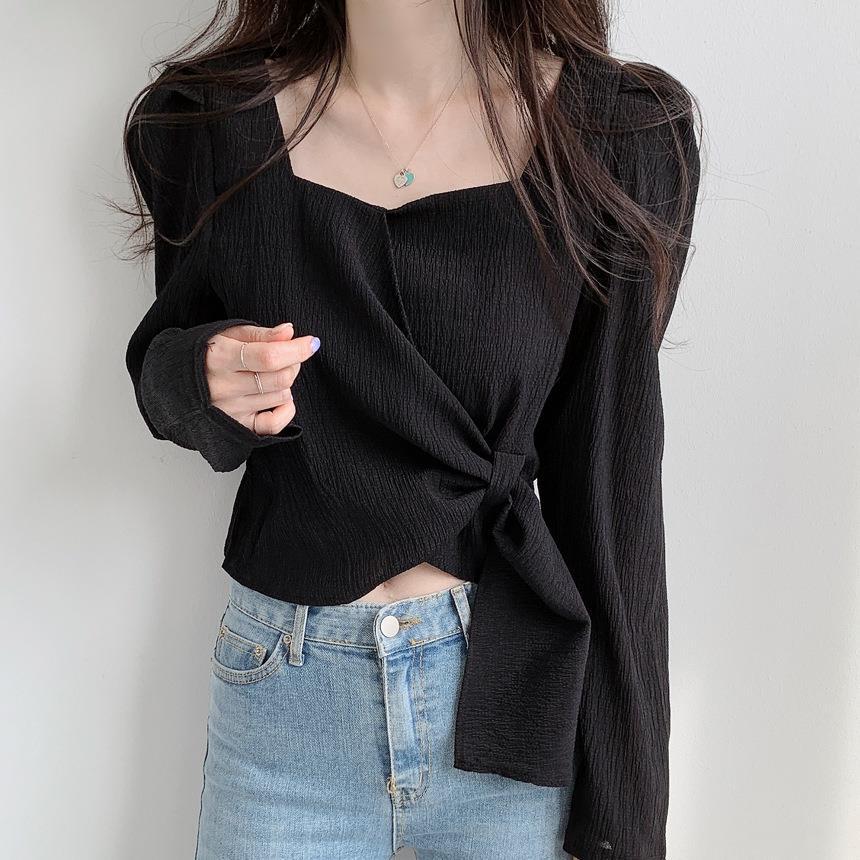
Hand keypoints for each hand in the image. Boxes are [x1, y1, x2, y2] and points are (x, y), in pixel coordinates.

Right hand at [203, 322, 319, 434]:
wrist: (174, 382)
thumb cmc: (206, 353)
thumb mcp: (227, 334)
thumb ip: (261, 335)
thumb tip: (289, 333)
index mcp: (219, 357)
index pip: (269, 356)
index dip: (296, 349)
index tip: (311, 342)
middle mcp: (223, 387)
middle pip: (279, 379)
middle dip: (293, 364)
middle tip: (287, 356)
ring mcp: (229, 410)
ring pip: (280, 397)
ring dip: (286, 383)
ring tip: (272, 374)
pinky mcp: (236, 427)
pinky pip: (273, 424)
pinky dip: (286, 410)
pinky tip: (282, 399)